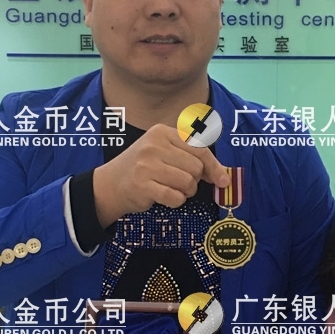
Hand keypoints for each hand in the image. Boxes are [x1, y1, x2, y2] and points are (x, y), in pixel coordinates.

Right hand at [92, 124, 229, 225]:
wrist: (111, 184)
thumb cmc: (145, 168)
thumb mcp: (166, 153)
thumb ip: (193, 159)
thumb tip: (223, 176)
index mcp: (163, 132)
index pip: (199, 148)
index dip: (213, 166)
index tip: (222, 179)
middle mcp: (154, 145)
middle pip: (195, 167)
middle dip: (194, 180)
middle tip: (180, 183)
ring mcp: (146, 165)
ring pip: (187, 183)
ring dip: (185, 192)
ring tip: (170, 188)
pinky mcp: (142, 185)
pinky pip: (175, 197)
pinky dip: (175, 201)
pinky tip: (163, 196)